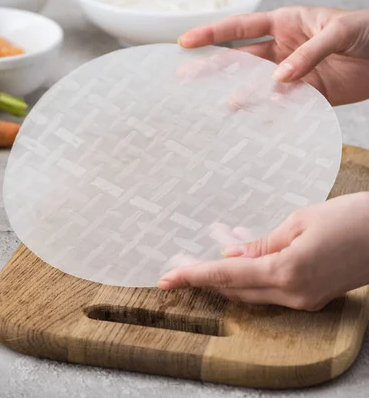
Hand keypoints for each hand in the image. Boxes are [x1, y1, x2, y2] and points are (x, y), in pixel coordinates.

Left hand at [158, 192, 368, 310]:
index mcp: (287, 270)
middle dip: (203, 280)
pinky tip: (235, 268)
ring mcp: (304, 301)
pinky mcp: (313, 299)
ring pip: (250, 294)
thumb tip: (231, 254)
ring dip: (224, 282)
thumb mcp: (299, 221)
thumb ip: (261, 243)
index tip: (167, 279)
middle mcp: (293, 293)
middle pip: (234, 290)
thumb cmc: (351, 217)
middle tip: (175, 271)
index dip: (194, 276)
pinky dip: (247, 282)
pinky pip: (269, 293)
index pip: (227, 274)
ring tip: (196, 269)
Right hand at [178, 7, 368, 105]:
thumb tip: (279, 78)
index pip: (240, 29)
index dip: (212, 34)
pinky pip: (282, 104)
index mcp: (285, 24)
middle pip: (240, 59)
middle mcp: (283, 50)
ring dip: (240, 94)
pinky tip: (260, 115)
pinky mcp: (306, 95)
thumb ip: (309, 53)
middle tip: (186, 77)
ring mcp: (292, 74)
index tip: (186, 42)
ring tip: (224, 105)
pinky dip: (271, 110)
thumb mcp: (340, 31)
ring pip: (257, 85)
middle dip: (213, 67)